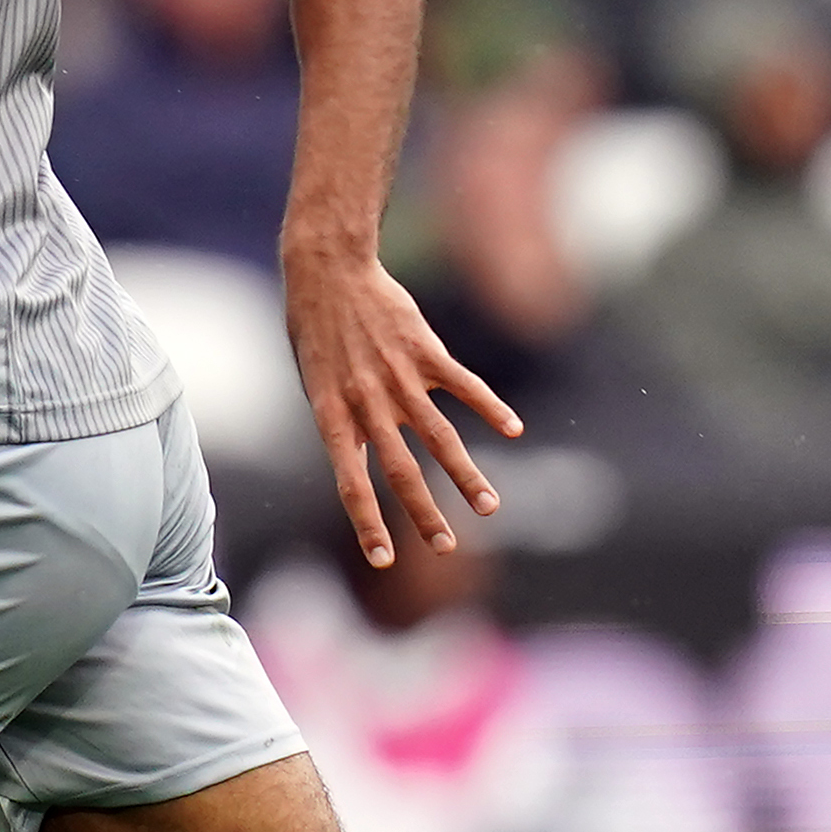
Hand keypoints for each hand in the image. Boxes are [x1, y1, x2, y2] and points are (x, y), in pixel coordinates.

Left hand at [284, 246, 521, 569]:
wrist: (329, 271)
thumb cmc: (318, 333)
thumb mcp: (317, 385)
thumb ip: (344, 425)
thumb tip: (365, 463)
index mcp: (333, 416)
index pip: (351, 483)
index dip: (368, 523)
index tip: (384, 560)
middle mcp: (367, 403)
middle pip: (402, 472)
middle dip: (425, 515)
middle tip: (447, 549)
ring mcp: (398, 378)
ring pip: (438, 438)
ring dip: (466, 476)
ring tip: (489, 507)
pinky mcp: (425, 351)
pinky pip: (463, 385)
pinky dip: (491, 407)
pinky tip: (513, 429)